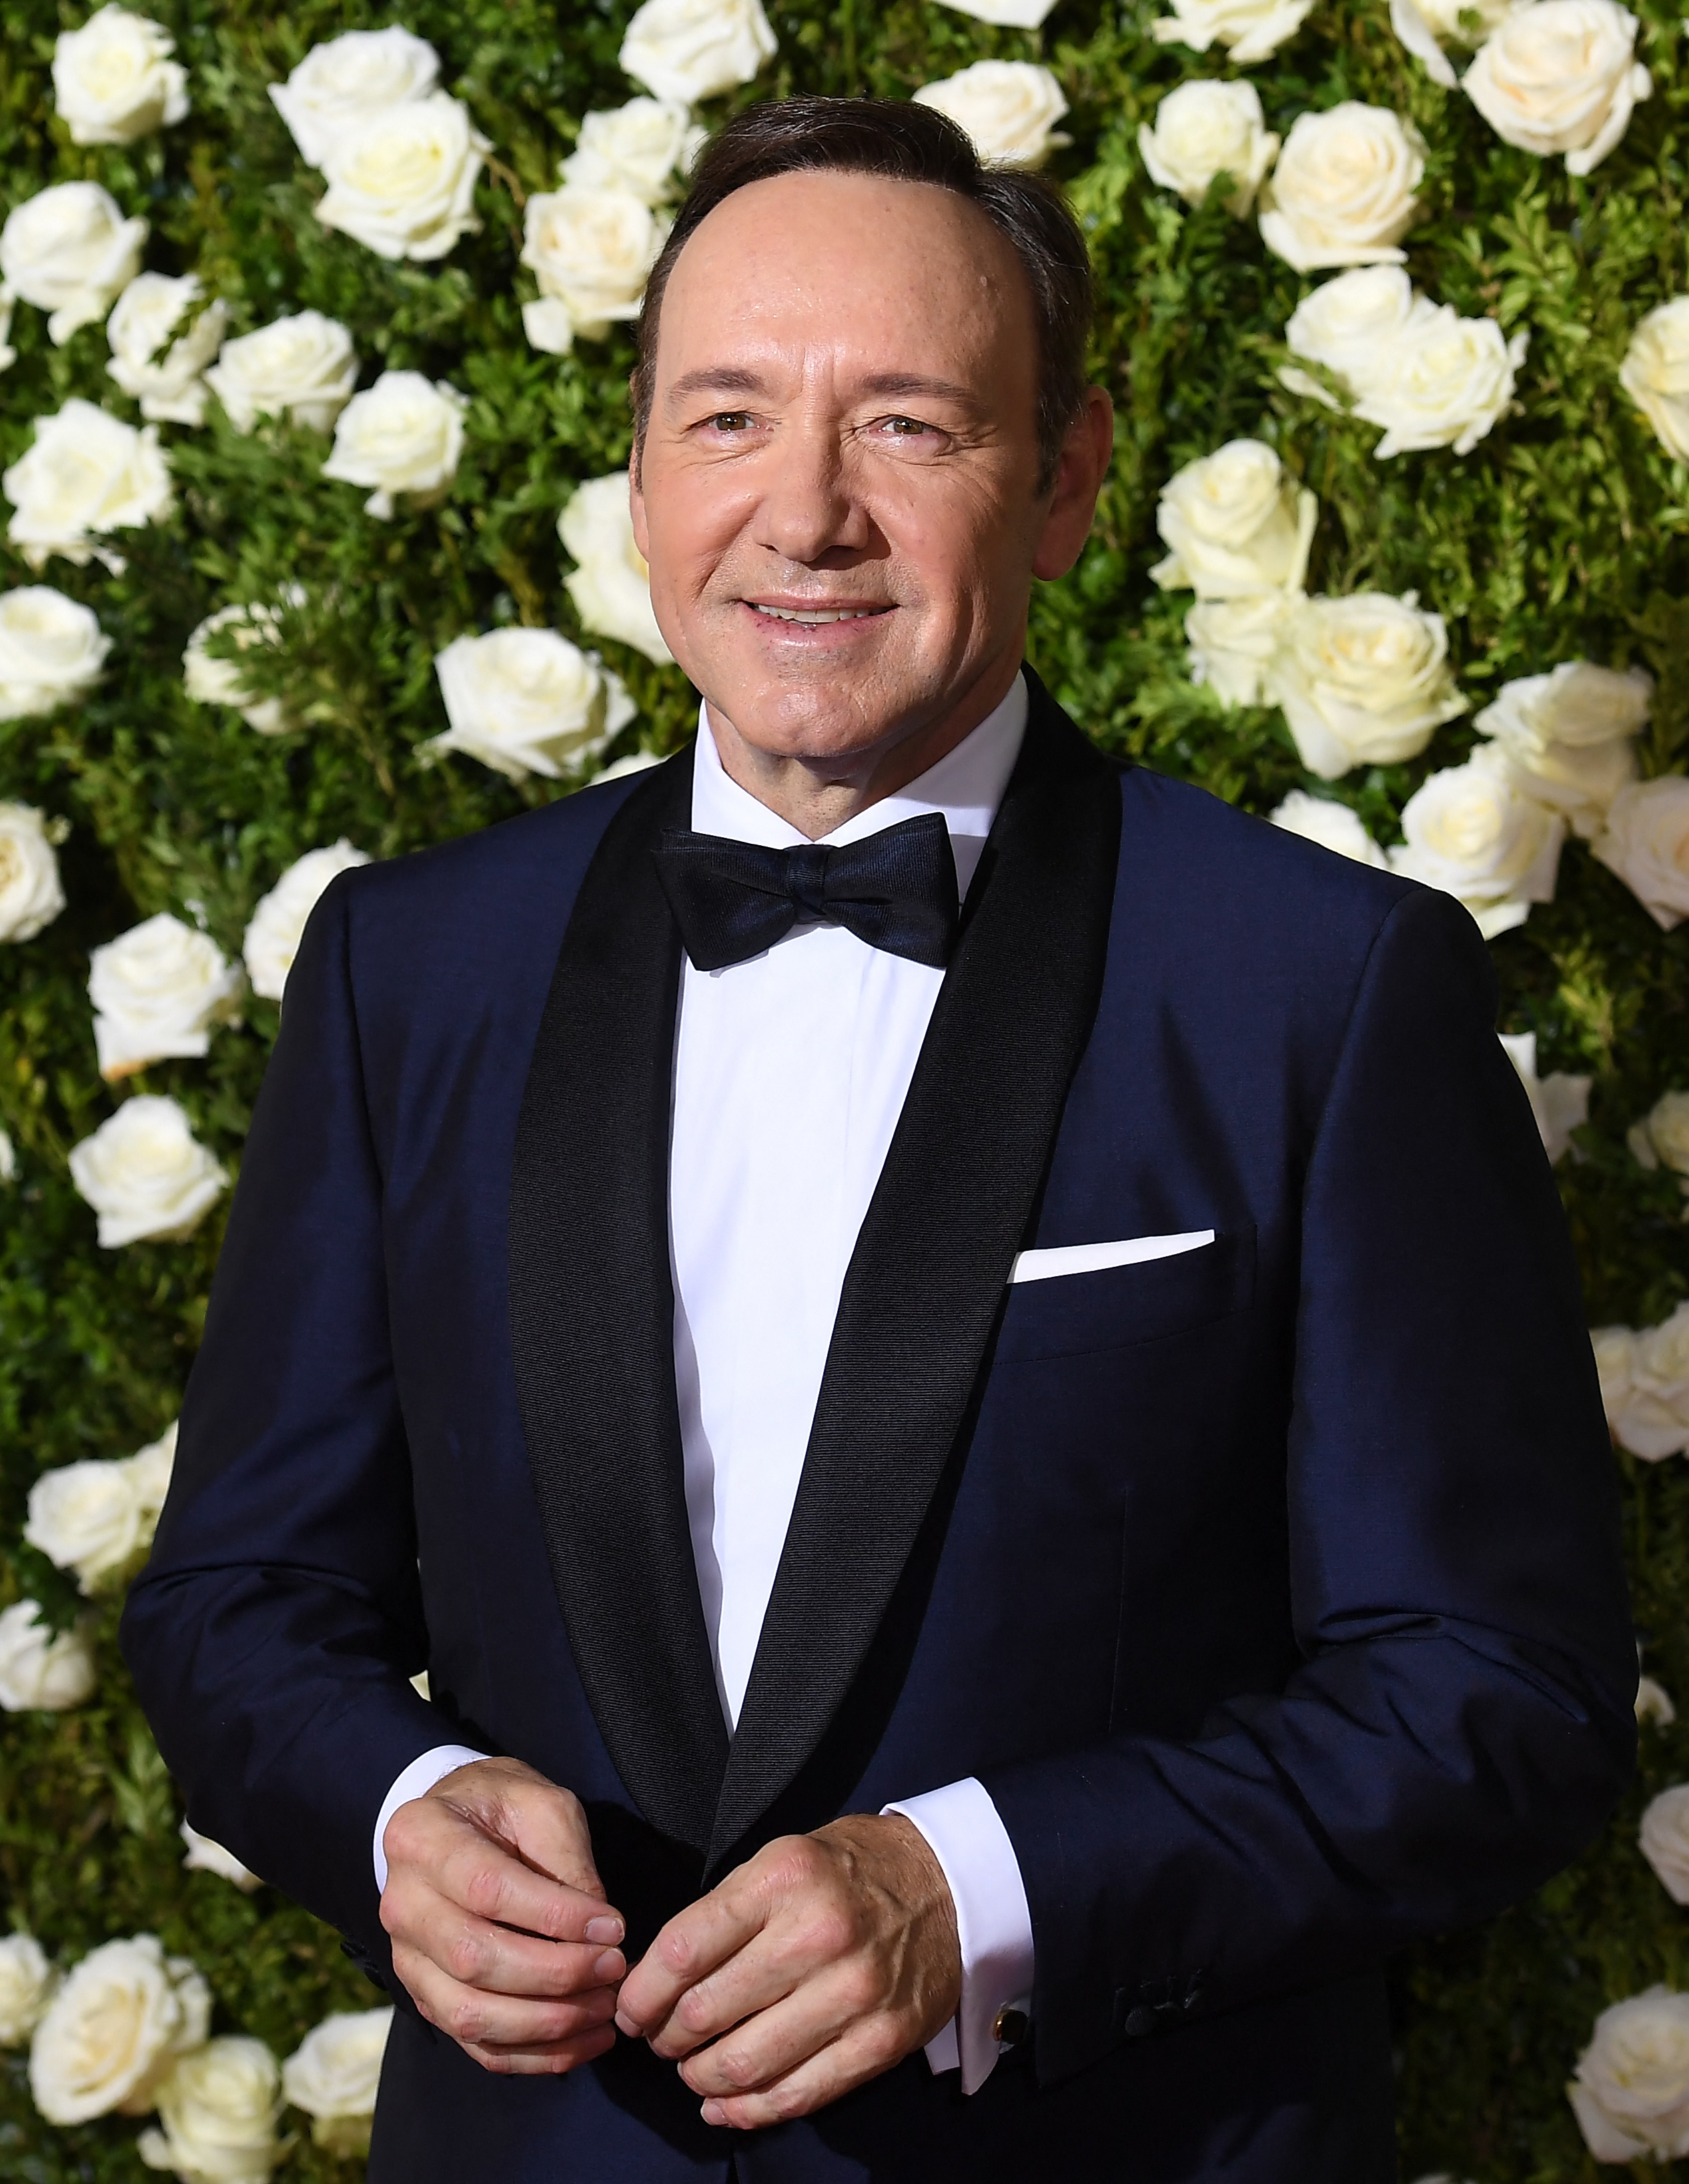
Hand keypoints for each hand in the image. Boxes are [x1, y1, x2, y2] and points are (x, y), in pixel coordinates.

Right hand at [379, 1755, 625, 2075]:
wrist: (454, 1821)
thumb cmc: (500, 1806)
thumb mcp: (539, 1802)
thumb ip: (565, 1857)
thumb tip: (597, 1930)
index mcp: (421, 1839)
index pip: (487, 1889)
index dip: (554, 1917)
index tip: (613, 1926)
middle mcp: (403, 1904)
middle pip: (475, 1959)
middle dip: (557, 1974)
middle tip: (614, 1967)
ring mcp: (409, 1959)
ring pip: (472, 2015)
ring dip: (548, 2023)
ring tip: (605, 2009)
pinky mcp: (427, 1998)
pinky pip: (476, 2045)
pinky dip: (533, 2055)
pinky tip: (583, 2041)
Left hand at [614, 1813, 960, 2129]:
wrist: (948, 1886)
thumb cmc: (851, 1871)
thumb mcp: (782, 1858)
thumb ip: (726, 1911)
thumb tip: (659, 1977)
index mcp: (783, 1879)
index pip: (683, 1949)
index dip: (641, 1990)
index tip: (629, 2008)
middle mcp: (816, 1935)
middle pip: (705, 2011)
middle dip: (665, 2037)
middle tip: (658, 2039)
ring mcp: (852, 1993)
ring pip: (745, 2061)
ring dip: (700, 2076)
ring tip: (691, 2069)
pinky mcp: (879, 2041)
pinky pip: (797, 2093)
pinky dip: (748, 2110)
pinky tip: (724, 2104)